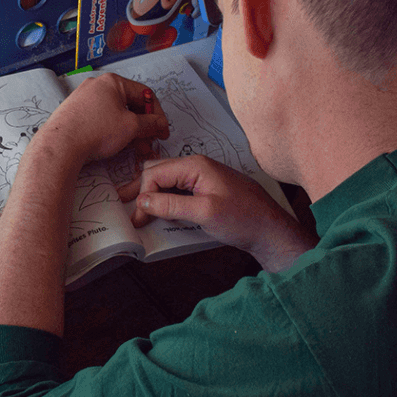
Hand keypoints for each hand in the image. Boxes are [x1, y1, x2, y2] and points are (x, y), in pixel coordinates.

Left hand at [33, 73, 169, 163]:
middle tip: (150, 142)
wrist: (61, 145)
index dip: (157, 114)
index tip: (162, 131)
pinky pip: (101, 119)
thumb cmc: (95, 130)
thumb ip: (150, 124)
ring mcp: (84, 99)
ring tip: (136, 149)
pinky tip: (118, 146)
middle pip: (129, 104)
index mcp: (112, 82)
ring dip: (130, 131)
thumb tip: (160, 124)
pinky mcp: (76, 113)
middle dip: (143, 126)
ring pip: (115, 114)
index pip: (144, 94)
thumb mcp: (131, 127)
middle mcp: (97, 86)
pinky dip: (113, 131)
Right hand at [117, 154, 318, 272]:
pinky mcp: (207, 189)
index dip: (142, 195)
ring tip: (138, 209)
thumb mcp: (204, 213)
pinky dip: (166, 199)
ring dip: (152, 195)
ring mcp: (203, 177)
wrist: (271, 231)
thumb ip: (171, 205)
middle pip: (158, 172)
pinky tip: (160, 211)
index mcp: (195, 166)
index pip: (155, 173)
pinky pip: (179, 189)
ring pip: (167, 180)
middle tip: (125, 207)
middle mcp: (197, 166)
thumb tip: (143, 201)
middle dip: (140, 190)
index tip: (137, 218)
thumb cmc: (244, 219)